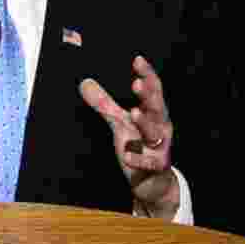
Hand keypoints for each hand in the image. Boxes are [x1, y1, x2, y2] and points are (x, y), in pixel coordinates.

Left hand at [79, 55, 178, 218]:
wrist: (153, 183)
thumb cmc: (139, 146)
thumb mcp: (120, 123)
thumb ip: (104, 103)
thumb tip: (84, 83)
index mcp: (154, 113)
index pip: (153, 90)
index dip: (147, 74)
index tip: (138, 59)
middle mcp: (160, 127)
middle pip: (157, 108)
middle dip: (148, 95)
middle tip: (137, 83)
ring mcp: (159, 147)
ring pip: (155, 133)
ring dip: (145, 122)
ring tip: (134, 112)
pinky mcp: (155, 167)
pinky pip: (148, 163)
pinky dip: (138, 158)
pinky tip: (127, 155)